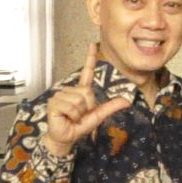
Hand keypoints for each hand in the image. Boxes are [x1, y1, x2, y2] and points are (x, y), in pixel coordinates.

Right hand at [40, 44, 131, 158]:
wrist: (65, 138)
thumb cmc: (78, 126)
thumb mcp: (98, 116)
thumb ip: (111, 107)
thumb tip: (127, 100)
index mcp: (81, 91)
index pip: (86, 72)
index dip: (90, 58)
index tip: (91, 45)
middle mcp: (71, 90)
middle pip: (87, 92)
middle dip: (87, 106)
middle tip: (80, 114)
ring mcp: (61, 95)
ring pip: (79, 100)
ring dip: (79, 113)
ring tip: (72, 117)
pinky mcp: (54, 102)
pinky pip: (71, 107)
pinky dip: (72, 115)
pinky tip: (66, 117)